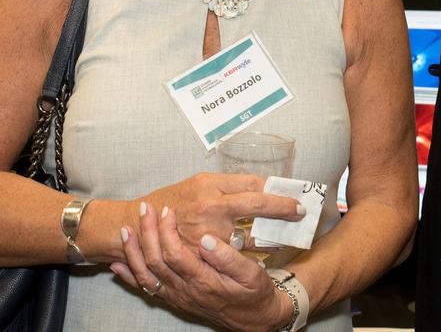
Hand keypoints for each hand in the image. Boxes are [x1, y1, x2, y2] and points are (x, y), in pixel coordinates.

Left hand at [111, 203, 292, 331]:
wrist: (253, 320)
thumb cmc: (254, 293)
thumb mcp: (251, 274)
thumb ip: (228, 257)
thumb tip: (206, 238)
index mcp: (203, 281)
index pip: (174, 253)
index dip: (167, 230)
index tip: (168, 210)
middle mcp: (185, 291)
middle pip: (155, 261)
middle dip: (146, 233)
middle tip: (144, 209)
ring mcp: (177, 296)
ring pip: (145, 275)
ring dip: (132, 252)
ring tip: (125, 230)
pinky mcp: (174, 299)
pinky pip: (146, 289)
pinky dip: (130, 276)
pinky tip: (117, 265)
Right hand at [137, 172, 304, 247]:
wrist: (140, 224)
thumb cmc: (174, 199)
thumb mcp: (201, 182)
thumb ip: (230, 185)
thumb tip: (263, 185)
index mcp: (210, 185)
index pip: (254, 186)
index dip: (278, 192)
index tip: (296, 197)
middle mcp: (210, 207)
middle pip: (258, 207)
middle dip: (283, 212)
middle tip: (300, 214)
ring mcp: (208, 232)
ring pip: (251, 238)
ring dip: (272, 239)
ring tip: (286, 239)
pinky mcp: (203, 255)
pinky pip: (236, 258)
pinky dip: (253, 257)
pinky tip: (264, 257)